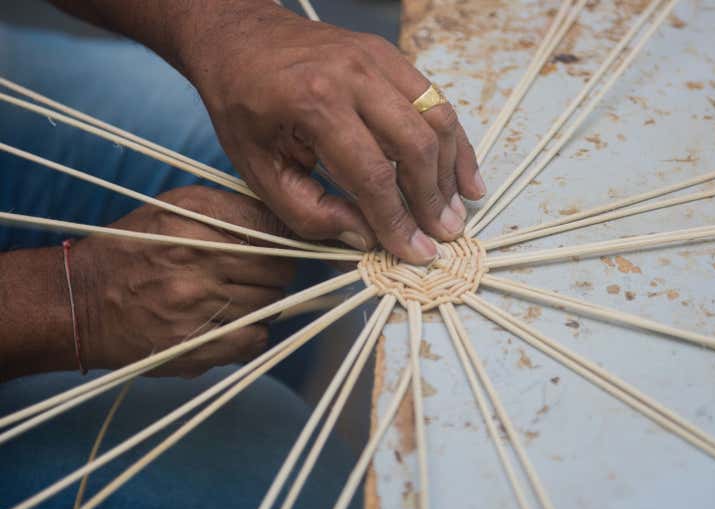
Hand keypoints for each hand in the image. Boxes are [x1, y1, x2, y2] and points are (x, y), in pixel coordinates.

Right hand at [69, 186, 294, 376]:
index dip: (287, 238)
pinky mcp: (193, 345)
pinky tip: (232, 324)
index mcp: (194, 217)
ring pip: (271, 305)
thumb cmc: (134, 249)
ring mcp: (196, 305)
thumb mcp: (175, 208)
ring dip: (264, 302)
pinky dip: (252, 333)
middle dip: (277, 271)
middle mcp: (197, 259)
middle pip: (279, 268)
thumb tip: (287, 222)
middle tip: (258, 274)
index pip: (273, 226)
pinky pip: (255, 339)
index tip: (285, 245)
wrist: (80, 301)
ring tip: (236, 297)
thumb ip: (231, 209)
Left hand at [181, 3, 484, 263]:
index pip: (373, 175)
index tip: (415, 251)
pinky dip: (454, 139)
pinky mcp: (389, 56)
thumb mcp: (259, 170)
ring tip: (456, 209)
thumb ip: (310, 212)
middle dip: (432, 198)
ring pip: (436, 119)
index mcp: (314, 104)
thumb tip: (367, 238)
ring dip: (451, 170)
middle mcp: (353, 76)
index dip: (397, 220)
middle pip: (415, 145)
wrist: (240, 39)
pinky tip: (463, 172)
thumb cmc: (243, 106)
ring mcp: (376, 60)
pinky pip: (435, 99)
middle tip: (445, 234)